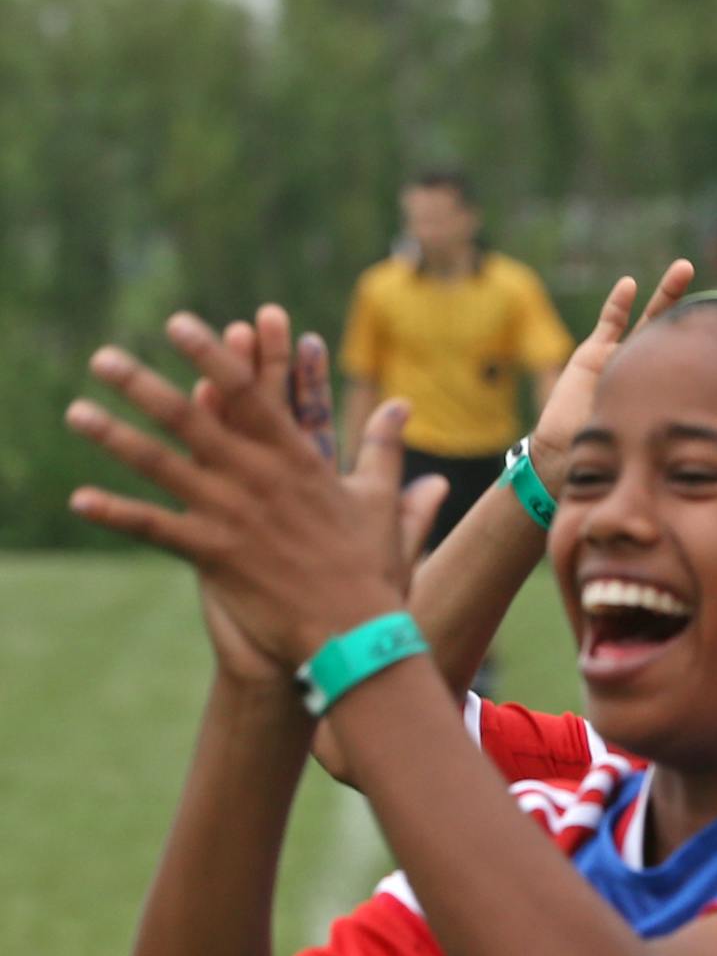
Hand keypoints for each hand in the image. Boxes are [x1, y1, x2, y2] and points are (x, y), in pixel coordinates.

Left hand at [66, 313, 447, 670]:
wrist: (353, 630)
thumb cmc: (369, 566)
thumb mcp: (380, 499)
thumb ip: (385, 447)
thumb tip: (401, 405)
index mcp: (296, 459)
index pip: (249, 394)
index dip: (213, 354)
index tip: (180, 325)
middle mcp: (257, 478)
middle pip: (191, 419)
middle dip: (144, 385)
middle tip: (104, 359)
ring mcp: (231, 514)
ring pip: (162, 465)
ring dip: (115, 437)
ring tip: (76, 412)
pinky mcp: (213, 552)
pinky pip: (154, 528)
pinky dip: (116, 513)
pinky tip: (80, 499)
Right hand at [529, 260, 696, 491]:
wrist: (567, 455)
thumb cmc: (612, 454)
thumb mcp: (653, 434)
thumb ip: (678, 419)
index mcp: (666, 384)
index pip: (692, 351)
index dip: (709, 334)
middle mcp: (645, 364)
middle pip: (673, 326)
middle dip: (689, 301)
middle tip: (704, 276)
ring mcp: (620, 355)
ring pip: (648, 317)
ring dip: (665, 293)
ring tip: (685, 269)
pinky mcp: (592, 354)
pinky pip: (609, 323)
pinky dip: (619, 304)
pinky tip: (630, 285)